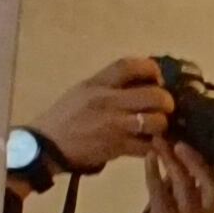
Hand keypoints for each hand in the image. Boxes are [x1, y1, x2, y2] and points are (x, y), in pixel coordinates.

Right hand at [28, 56, 170, 176]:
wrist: (47, 146)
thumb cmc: (66, 116)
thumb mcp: (84, 90)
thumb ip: (110, 84)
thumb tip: (144, 80)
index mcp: (98, 83)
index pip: (130, 65)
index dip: (151, 69)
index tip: (156, 78)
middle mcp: (108, 101)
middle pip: (155, 95)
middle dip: (166, 102)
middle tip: (163, 108)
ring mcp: (115, 125)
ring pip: (157, 122)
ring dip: (162, 126)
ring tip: (156, 128)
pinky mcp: (117, 147)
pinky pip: (148, 146)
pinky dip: (154, 147)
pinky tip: (149, 145)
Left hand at [127, 139, 213, 212]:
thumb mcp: (183, 201)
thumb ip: (186, 178)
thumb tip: (183, 146)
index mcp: (212, 205)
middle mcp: (205, 210)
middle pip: (212, 185)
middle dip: (198, 163)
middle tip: (183, 142)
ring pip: (184, 184)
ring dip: (171, 161)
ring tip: (160, 141)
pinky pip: (159, 192)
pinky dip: (152, 172)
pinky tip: (149, 157)